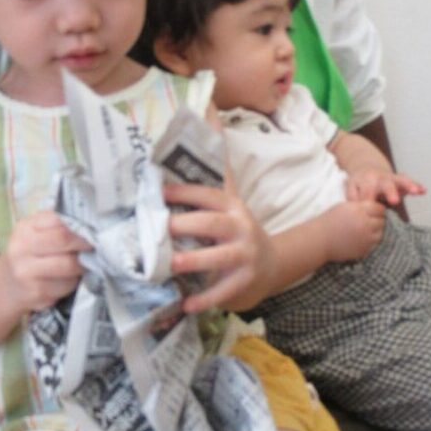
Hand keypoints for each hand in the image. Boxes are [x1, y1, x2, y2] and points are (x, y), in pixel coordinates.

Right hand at [3, 210, 92, 312]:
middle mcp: (21, 249)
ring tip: (82, 262)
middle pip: (64, 241)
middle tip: (95, 246)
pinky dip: (73, 281)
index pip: (58, 221)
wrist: (6, 285)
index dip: (80, 226)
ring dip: (82, 265)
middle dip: (85, 243)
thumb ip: (57, 223)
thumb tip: (89, 222)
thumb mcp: (35, 232)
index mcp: (24, 229)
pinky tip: (68, 278)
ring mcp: (27, 273)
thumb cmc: (29, 253)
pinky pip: (67, 285)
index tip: (93, 230)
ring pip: (70, 265)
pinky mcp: (37, 294)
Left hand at [164, 178, 275, 312]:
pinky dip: (206, 299)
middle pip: (213, 223)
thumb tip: (214, 126)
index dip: (184, 192)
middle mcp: (241, 227)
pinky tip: (187, 305)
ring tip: (170, 265)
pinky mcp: (246, 280)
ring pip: (221, 257)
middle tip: (159, 230)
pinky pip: (224, 290)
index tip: (159, 193)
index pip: (208, 194)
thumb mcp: (229, 205)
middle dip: (186, 225)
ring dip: (195, 260)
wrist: (272, 265)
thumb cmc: (237, 231)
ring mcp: (246, 255)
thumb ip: (217, 175)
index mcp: (232, 207)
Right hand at [322, 200, 386, 262]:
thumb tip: (376, 208)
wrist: (319, 240)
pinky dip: (368, 241)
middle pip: (382, 221)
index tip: (371, 211)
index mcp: (359, 211)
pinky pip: (373, 244)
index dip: (376, 209)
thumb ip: (361, 206)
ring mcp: (366, 239)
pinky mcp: (364, 250)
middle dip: (376, 220)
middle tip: (367, 221)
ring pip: (380, 233)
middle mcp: (365, 224)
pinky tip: (358, 239)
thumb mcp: (344, 207)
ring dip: (374, 231)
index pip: (379, 208)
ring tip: (363, 230)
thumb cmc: (329, 221)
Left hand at [346, 169, 425, 206]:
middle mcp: (379, 178)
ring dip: (408, 185)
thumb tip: (358, 209)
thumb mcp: (352, 190)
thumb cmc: (359, 185)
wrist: (367, 169)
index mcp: (365, 180)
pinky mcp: (400, 181)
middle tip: (394, 201)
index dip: (369, 203)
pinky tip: (423, 191)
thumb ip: (354, 199)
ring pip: (400, 180)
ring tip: (415, 191)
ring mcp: (391, 178)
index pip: (368, 194)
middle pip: (385, 184)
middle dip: (390, 192)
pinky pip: (409, 182)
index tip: (370, 214)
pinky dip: (416, 186)